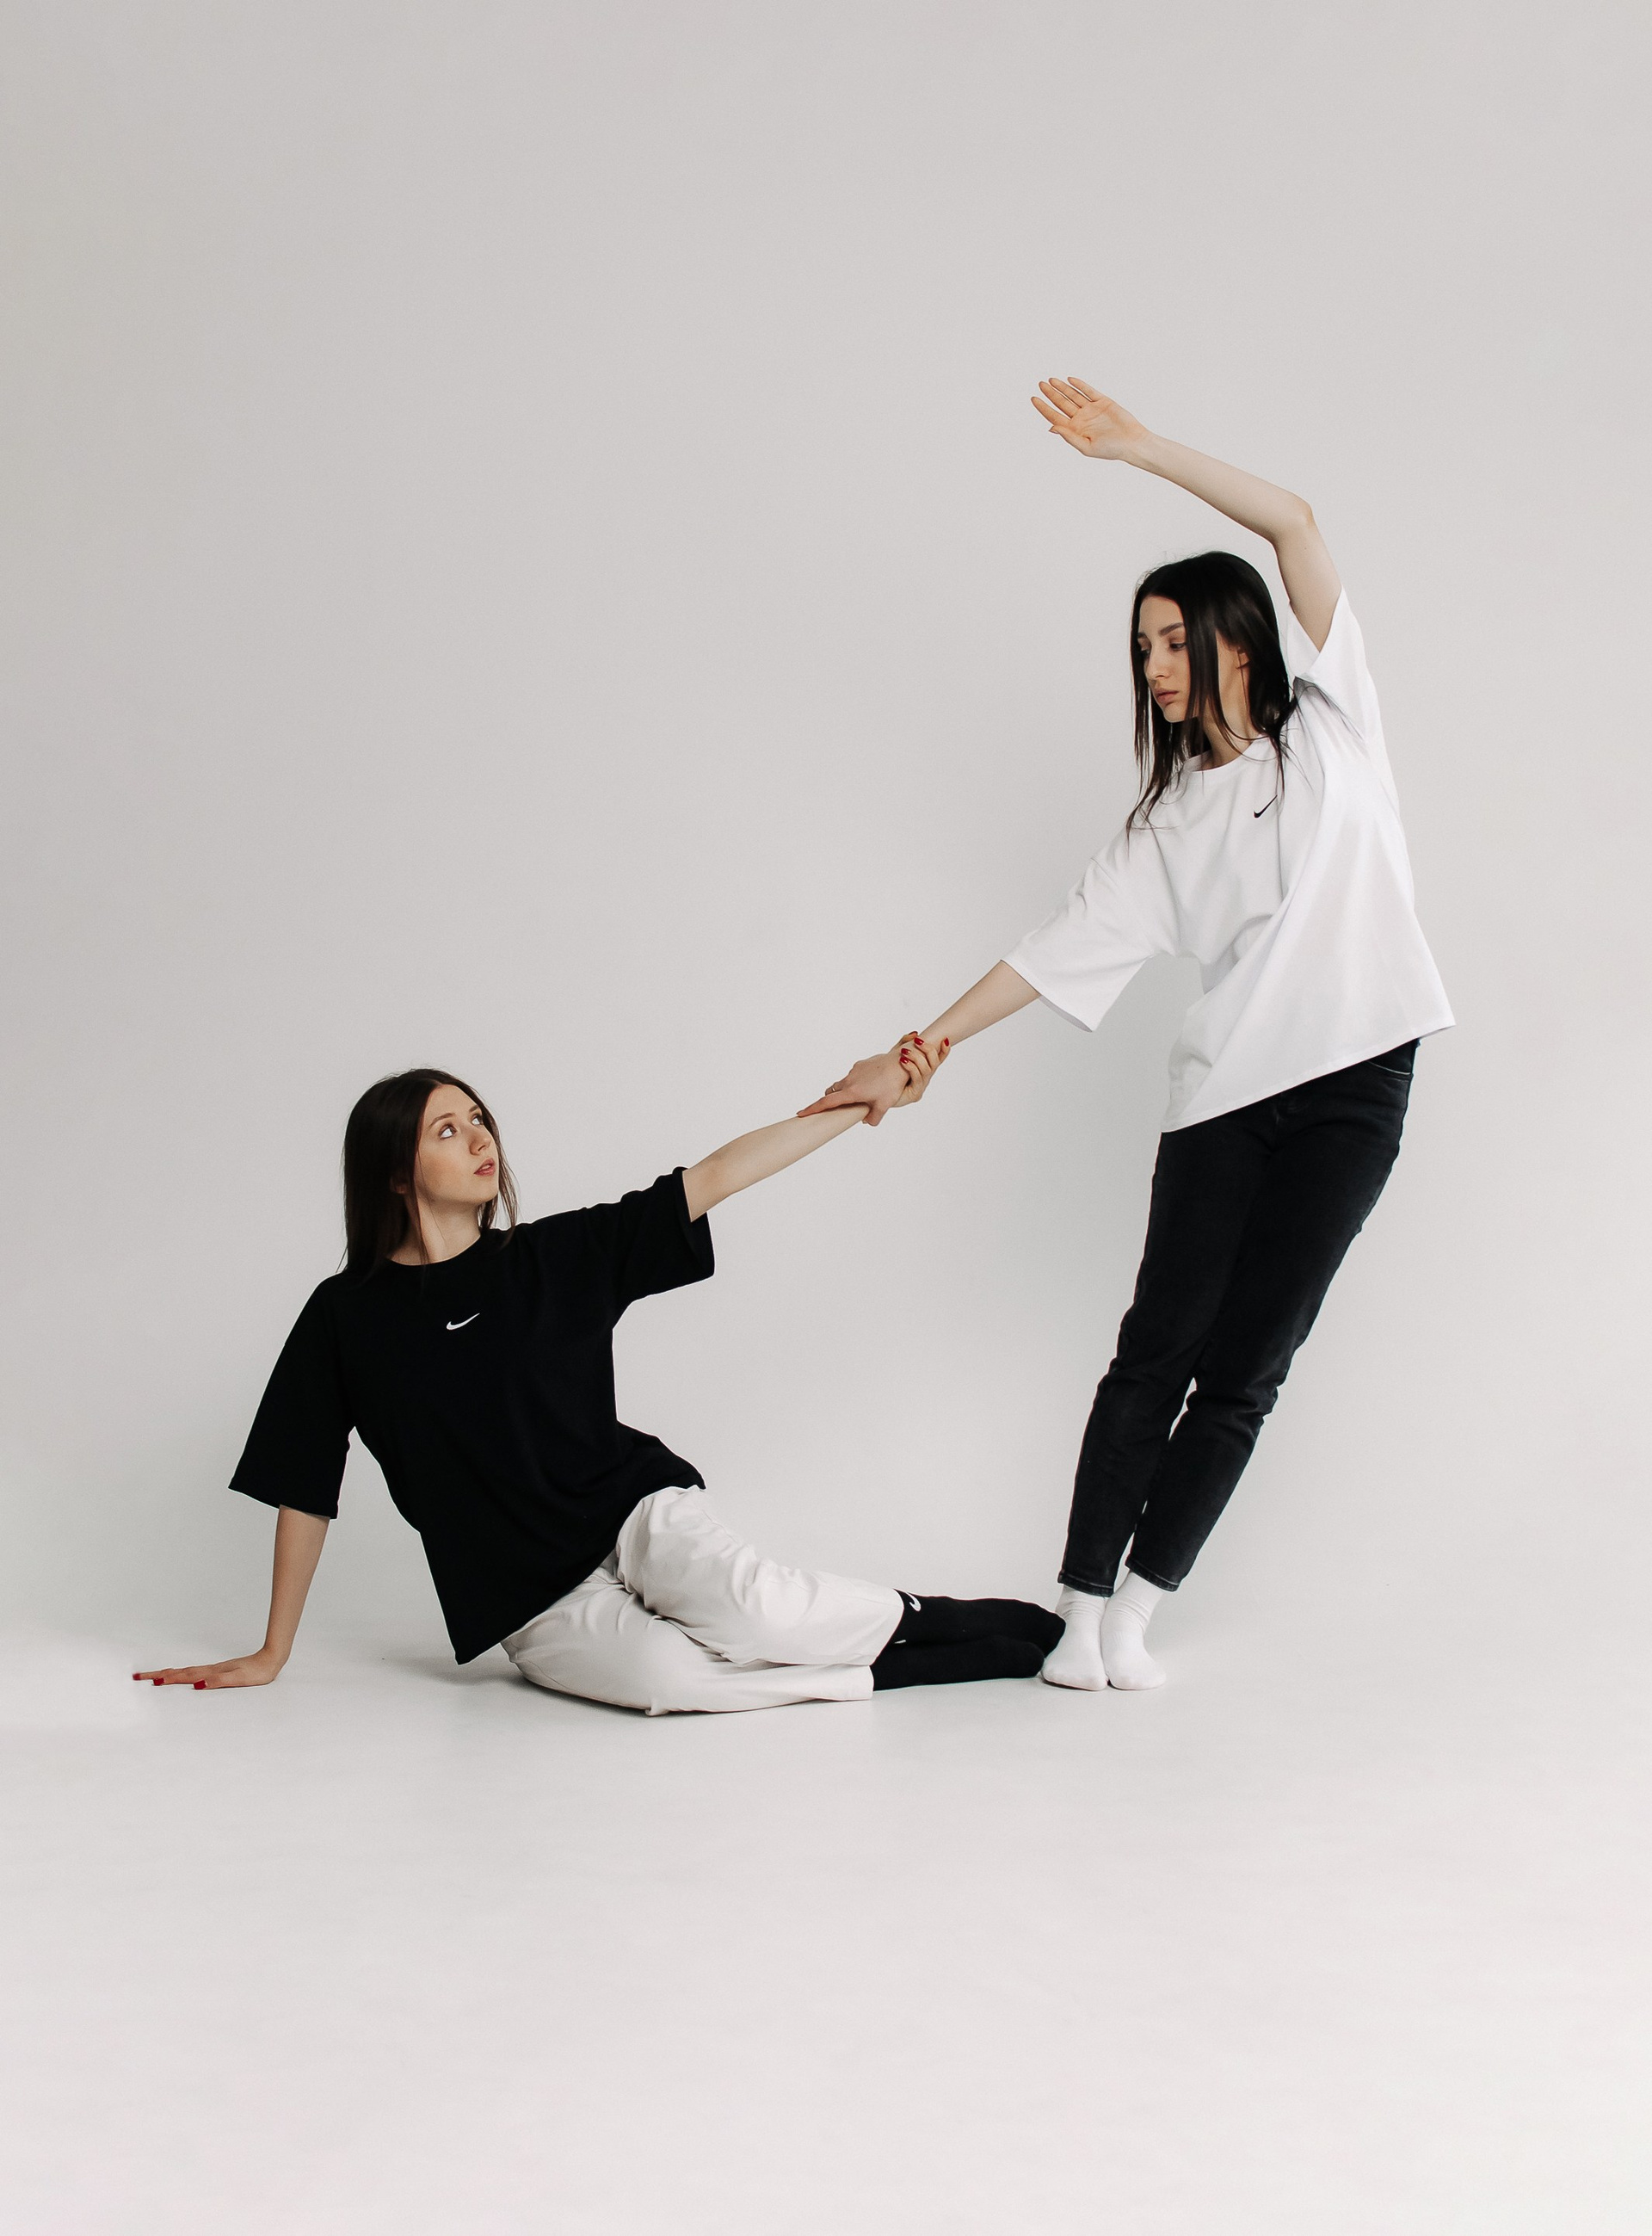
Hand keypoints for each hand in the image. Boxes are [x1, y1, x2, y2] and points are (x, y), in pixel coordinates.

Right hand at [133, 1649, 285, 1689]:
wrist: (270, 1661)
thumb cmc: (256, 1673)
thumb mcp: (238, 1679)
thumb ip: (218, 1681)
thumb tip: (197, 1685)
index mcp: (209, 1673)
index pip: (182, 1676)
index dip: (164, 1678)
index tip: (146, 1680)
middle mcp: (208, 1671)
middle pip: (178, 1672)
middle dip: (157, 1675)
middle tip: (138, 1676)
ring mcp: (212, 1670)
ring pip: (184, 1672)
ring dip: (167, 1674)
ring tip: (153, 1677)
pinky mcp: (218, 1671)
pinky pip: (194, 1673)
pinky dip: (181, 1675)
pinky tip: (180, 1678)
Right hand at [798, 1032, 948, 1127]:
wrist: (901, 1061)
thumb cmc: (893, 1084)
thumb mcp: (885, 1105)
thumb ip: (874, 1117)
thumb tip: (867, 1122)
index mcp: (852, 1092)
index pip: (827, 1102)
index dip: (813, 1109)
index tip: (801, 1113)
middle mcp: (849, 1080)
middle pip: (832, 1091)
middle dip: (829, 1099)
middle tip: (833, 1108)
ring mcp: (854, 1070)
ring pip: (843, 1083)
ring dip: (846, 1091)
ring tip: (861, 1096)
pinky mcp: (861, 1064)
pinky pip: (854, 1075)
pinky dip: (857, 1082)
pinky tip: (872, 1083)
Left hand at [1030, 377, 1148, 460]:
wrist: (1132, 442)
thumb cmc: (1110, 449)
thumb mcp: (1086, 447)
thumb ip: (1069, 436)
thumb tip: (1051, 428)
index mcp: (1075, 430)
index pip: (1055, 417)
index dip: (1043, 408)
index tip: (1033, 398)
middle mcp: (1081, 419)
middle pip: (1061, 403)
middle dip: (1050, 394)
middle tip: (1040, 384)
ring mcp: (1091, 409)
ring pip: (1073, 395)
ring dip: (1062, 388)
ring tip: (1050, 380)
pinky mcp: (1103, 401)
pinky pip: (1088, 391)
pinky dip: (1080, 385)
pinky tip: (1069, 380)